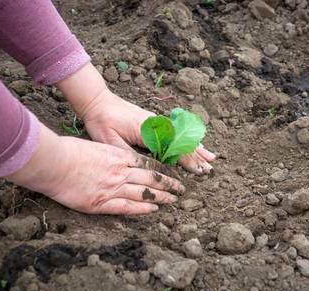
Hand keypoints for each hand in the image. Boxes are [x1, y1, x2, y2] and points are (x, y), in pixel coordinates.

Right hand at [7, 124, 183, 214]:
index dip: (162, 169)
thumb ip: (110, 154)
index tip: (172, 173)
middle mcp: (120, 172)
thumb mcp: (95, 146)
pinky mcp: (101, 203)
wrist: (53, 162)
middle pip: (151, 178)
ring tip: (173, 201)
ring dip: (160, 197)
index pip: (147, 163)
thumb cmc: (69, 150)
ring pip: (143, 193)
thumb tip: (119, 158)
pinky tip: (153, 210)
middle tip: (181, 189)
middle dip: (168, 184)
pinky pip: (127, 207)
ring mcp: (112, 188)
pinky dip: (142, 209)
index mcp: (118, 156)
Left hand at [83, 89, 215, 174]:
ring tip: (211, 158)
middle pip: (183, 142)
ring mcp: (158, 121)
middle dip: (197, 157)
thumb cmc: (102, 121)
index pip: (174, 147)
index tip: (199, 172)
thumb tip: (147, 168)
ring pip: (183, 136)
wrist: (97, 100)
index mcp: (149, 129)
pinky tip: (196, 144)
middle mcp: (158, 124)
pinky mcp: (156, 121)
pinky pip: (177, 132)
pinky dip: (189, 140)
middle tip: (210, 170)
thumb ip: (129, 155)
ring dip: (197, 148)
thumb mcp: (110, 142)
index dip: (187, 161)